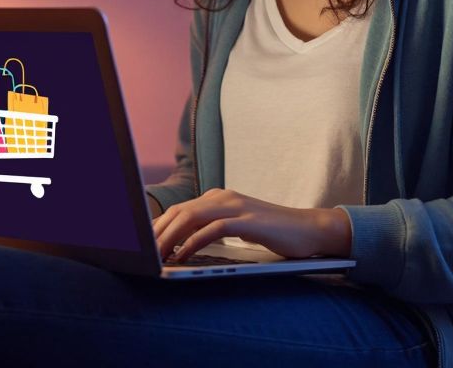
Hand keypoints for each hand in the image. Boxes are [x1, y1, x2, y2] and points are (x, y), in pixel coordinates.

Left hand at [151, 188, 350, 261]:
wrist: (309, 229)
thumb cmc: (273, 232)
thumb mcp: (238, 227)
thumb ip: (214, 228)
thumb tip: (183, 245)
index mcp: (219, 196)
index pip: (180, 209)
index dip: (158, 226)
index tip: (143, 244)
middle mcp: (224, 197)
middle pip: (179, 211)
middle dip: (157, 232)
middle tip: (142, 252)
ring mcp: (236, 206)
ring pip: (190, 218)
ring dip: (169, 238)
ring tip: (156, 256)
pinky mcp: (247, 221)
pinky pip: (211, 230)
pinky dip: (192, 243)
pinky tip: (182, 256)